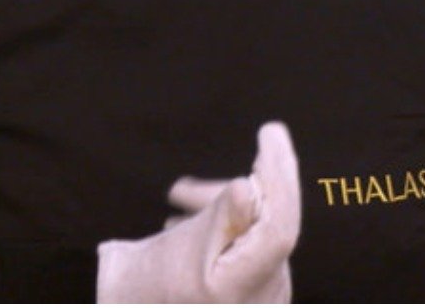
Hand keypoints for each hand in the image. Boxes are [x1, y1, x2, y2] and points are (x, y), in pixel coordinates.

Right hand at [97, 121, 300, 302]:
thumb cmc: (144, 291)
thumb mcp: (175, 252)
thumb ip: (218, 220)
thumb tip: (246, 186)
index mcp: (248, 286)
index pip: (279, 225)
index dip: (278, 176)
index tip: (270, 132)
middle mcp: (266, 292)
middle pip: (265, 223)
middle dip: (230, 192)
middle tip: (180, 191)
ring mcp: (263, 294)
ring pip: (255, 230)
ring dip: (218, 207)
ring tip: (175, 200)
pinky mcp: (254, 290)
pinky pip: (248, 244)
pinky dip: (221, 225)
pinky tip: (185, 222)